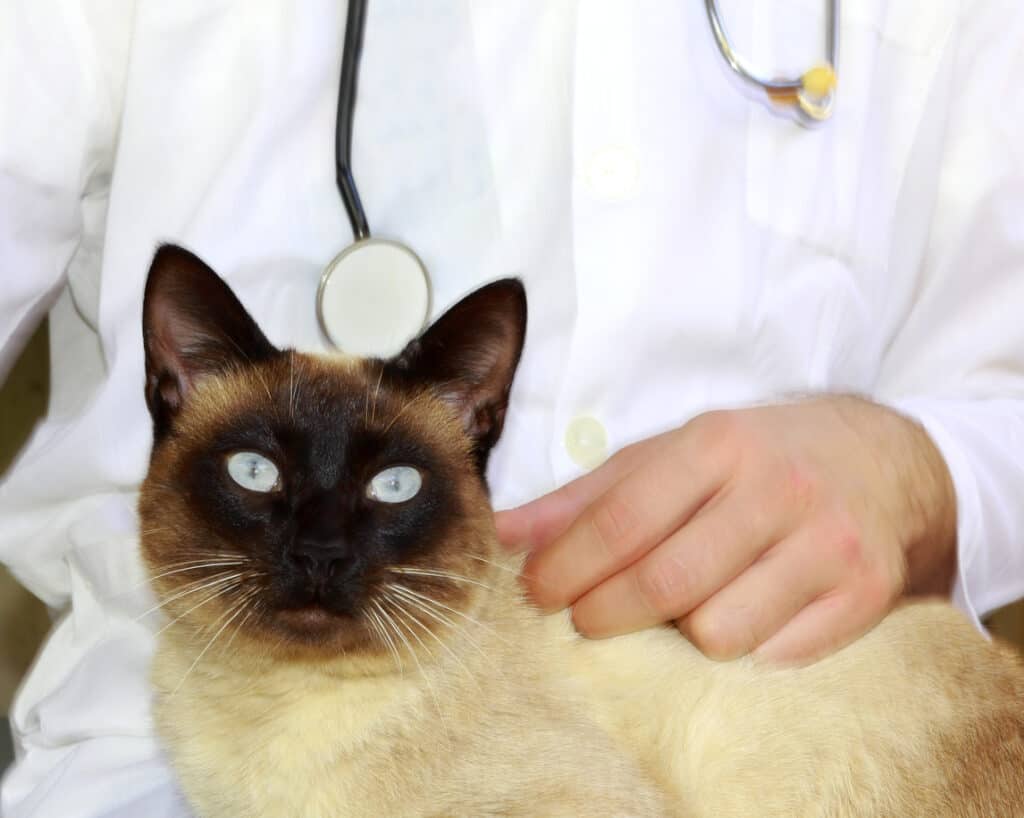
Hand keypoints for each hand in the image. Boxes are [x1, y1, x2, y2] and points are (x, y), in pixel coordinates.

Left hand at [496, 397, 956, 664]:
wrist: (882, 460)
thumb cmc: (753, 459)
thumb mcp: (669, 455)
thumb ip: (585, 496)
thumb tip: (502, 535)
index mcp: (718, 444)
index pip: (622, 520)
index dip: (567, 567)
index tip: (535, 592)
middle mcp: (777, 489)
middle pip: (665, 583)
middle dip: (605, 614)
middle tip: (586, 619)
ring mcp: (828, 543)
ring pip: (720, 632)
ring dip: (679, 636)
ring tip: (676, 611)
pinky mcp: (867, 593)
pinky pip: (777, 656)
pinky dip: (742, 651)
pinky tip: (735, 619)